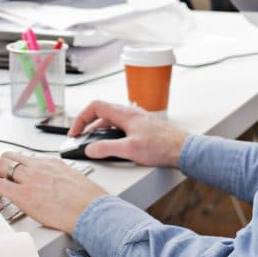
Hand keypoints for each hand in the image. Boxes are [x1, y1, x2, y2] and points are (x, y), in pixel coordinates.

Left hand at [0, 152, 107, 232]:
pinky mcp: (23, 194)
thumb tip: (63, 191)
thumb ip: (64, 182)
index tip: (11, 175)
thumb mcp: (77, 183)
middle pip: (9, 156)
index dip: (15, 166)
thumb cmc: (90, 203)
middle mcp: (40, 167)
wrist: (92, 211)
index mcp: (53, 163)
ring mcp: (30, 178)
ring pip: (0, 166)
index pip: (27, 158)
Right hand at [68, 100, 189, 167]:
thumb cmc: (162, 146)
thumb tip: (89, 149)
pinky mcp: (141, 128)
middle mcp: (129, 113)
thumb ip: (106, 148)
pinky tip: (111, 144)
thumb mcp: (130, 149)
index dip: (81, 118)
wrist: (183, 149)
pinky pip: (119, 126)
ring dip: (98, 129)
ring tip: (91, 142)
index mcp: (124, 114)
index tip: (75, 132)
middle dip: (87, 124)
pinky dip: (109, 133)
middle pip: (101, 112)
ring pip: (110, 120)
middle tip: (79, 137)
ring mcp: (135, 120)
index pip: (95, 106)